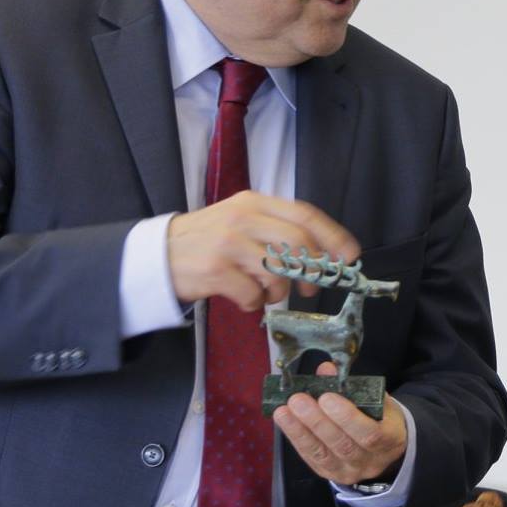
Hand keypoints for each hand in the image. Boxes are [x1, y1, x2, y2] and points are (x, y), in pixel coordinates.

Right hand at [166, 192, 358, 311]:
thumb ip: (275, 231)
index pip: (304, 214)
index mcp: (253, 201)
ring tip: (264, 293)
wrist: (157, 255)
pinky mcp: (215, 271)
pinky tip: (242, 299)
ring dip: (278, 292)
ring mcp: (228, 243)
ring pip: (278, 273)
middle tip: (312, 289)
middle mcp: (242, 217)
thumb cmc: (207, 241)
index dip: (332, 236)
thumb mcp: (239, 222)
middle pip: (298, 243)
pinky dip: (254, 304)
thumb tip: (321, 255)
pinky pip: (253, 296)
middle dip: (312, 271)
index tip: (350, 256)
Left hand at [273, 362, 406, 485]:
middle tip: (298, 400)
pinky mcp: (329, 474)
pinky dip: (296, 438)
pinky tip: (285, 421)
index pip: (370, 433)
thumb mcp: (377, 399)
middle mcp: (370, 461)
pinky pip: (311, 458)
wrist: (384, 448)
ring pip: (323, 454)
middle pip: (342, 445)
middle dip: (317, 421)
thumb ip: (353, 386)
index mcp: (390, 439)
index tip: (326, 396)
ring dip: (300, 430)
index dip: (347, 416)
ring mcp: (349, 471)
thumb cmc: (381, 418)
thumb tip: (326, 369)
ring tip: (284, 411)